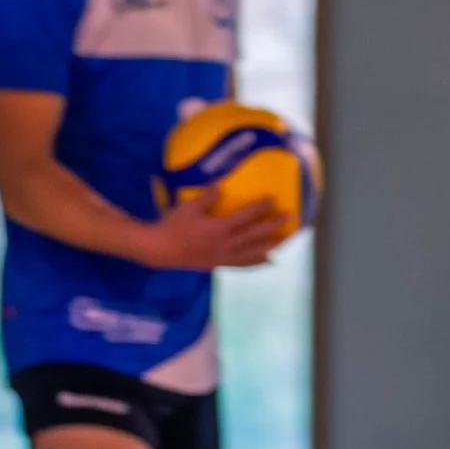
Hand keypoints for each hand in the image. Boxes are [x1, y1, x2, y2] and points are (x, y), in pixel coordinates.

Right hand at [142, 196, 285, 270]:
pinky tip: (268, 260)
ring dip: (271, 245)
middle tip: (289, 217)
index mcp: (218, 229)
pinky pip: (243, 264)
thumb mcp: (189, 207)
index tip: (273, 199)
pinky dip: (257, 262)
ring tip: (286, 239)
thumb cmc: (172, 226)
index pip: (244, 218)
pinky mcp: (219, 264)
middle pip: (254, 235)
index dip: (260, 208)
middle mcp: (225, 245)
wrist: (160, 251)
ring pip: (253, 252)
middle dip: (273, 226)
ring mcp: (223, 257)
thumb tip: (221, 185)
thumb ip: (207, 196)